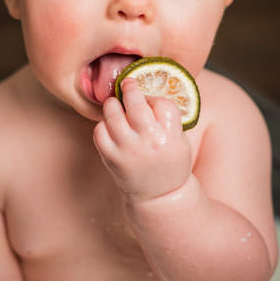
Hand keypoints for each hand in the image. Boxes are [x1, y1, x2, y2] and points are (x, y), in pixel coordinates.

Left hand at [94, 78, 191, 200]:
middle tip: (128, 84)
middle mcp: (149, 142)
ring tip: (116, 106)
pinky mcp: (111, 158)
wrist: (160, 195)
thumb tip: (143, 90)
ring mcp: (128, 150)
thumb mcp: (180, 140)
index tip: (150, 99)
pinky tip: (111, 126)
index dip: (154, 98)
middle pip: (136, 103)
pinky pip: (99, 131)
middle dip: (130, 89)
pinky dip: (103, 124)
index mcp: (171, 138)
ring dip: (113, 104)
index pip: (163, 103)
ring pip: (113, 113)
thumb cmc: (170, 162)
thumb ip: (166, 117)